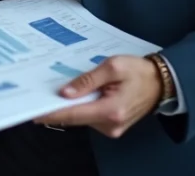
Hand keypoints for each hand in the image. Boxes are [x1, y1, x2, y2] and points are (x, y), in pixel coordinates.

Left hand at [33, 56, 163, 138]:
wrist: (161, 83)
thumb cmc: (138, 71)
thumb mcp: (113, 67)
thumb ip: (88, 80)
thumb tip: (65, 92)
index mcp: (111, 110)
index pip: (74, 114)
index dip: (52, 113)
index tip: (33, 111)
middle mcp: (110, 124)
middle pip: (76, 116)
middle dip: (59, 105)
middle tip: (39, 92)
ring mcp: (112, 128)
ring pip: (82, 117)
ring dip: (71, 104)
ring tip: (59, 87)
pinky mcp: (112, 125)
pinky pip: (90, 116)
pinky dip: (82, 106)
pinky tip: (77, 93)